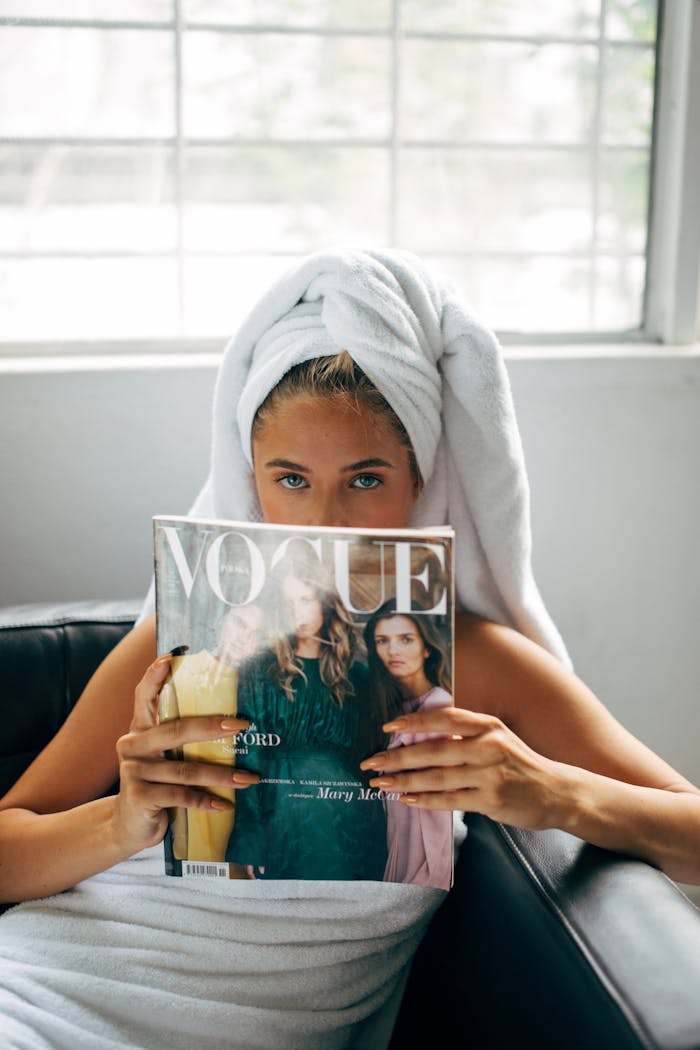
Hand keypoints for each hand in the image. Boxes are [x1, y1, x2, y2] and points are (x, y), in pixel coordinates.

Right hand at [111, 654, 257, 855]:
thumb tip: (228, 723)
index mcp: (140, 729)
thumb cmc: (155, 785)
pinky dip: (206, 800)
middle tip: (242, 725)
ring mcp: (134, 771)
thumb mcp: (163, 758)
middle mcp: (133, 745)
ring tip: (249, 779)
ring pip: (186, 769)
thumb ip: (179, 740)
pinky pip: (181, 796)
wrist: (128, 826)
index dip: (155, 676)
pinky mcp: (140, 797)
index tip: (171, 656)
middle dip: (212, 726)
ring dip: (222, 774)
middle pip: (176, 730)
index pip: (144, 696)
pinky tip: (226, 804)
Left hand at [360, 708, 569, 830]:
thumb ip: (464, 735)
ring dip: (404, 781)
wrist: (557, 791)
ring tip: (380, 784)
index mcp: (487, 725)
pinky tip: (406, 800)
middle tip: (371, 762)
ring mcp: (490, 774)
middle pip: (434, 749)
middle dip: (397, 757)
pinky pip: (450, 800)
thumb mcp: (497, 738)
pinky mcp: (491, 800)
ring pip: (437, 777)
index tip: (388, 728)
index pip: (445, 717)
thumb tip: (420, 735)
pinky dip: (425, 800)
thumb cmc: (518, 763)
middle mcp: (489, 746)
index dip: (415, 721)